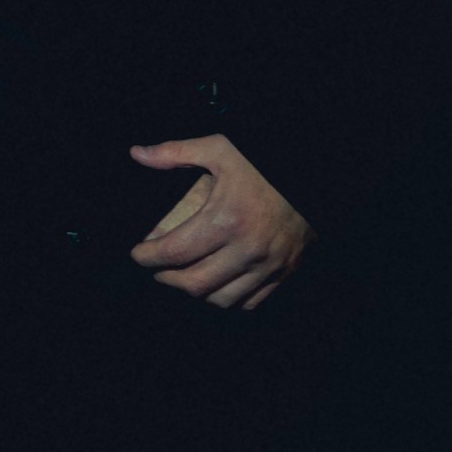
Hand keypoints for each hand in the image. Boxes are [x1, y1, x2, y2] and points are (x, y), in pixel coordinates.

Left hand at [128, 134, 308, 308]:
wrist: (314, 176)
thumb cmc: (264, 164)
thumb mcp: (220, 149)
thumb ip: (176, 152)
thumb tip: (138, 154)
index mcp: (226, 219)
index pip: (175, 251)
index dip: (148, 256)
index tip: (137, 254)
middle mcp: (248, 249)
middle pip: (195, 282)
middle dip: (167, 278)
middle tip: (156, 268)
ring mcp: (269, 265)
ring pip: (222, 298)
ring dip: (196, 292)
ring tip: (182, 277)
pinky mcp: (285, 272)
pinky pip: (251, 301)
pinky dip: (228, 299)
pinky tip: (216, 285)